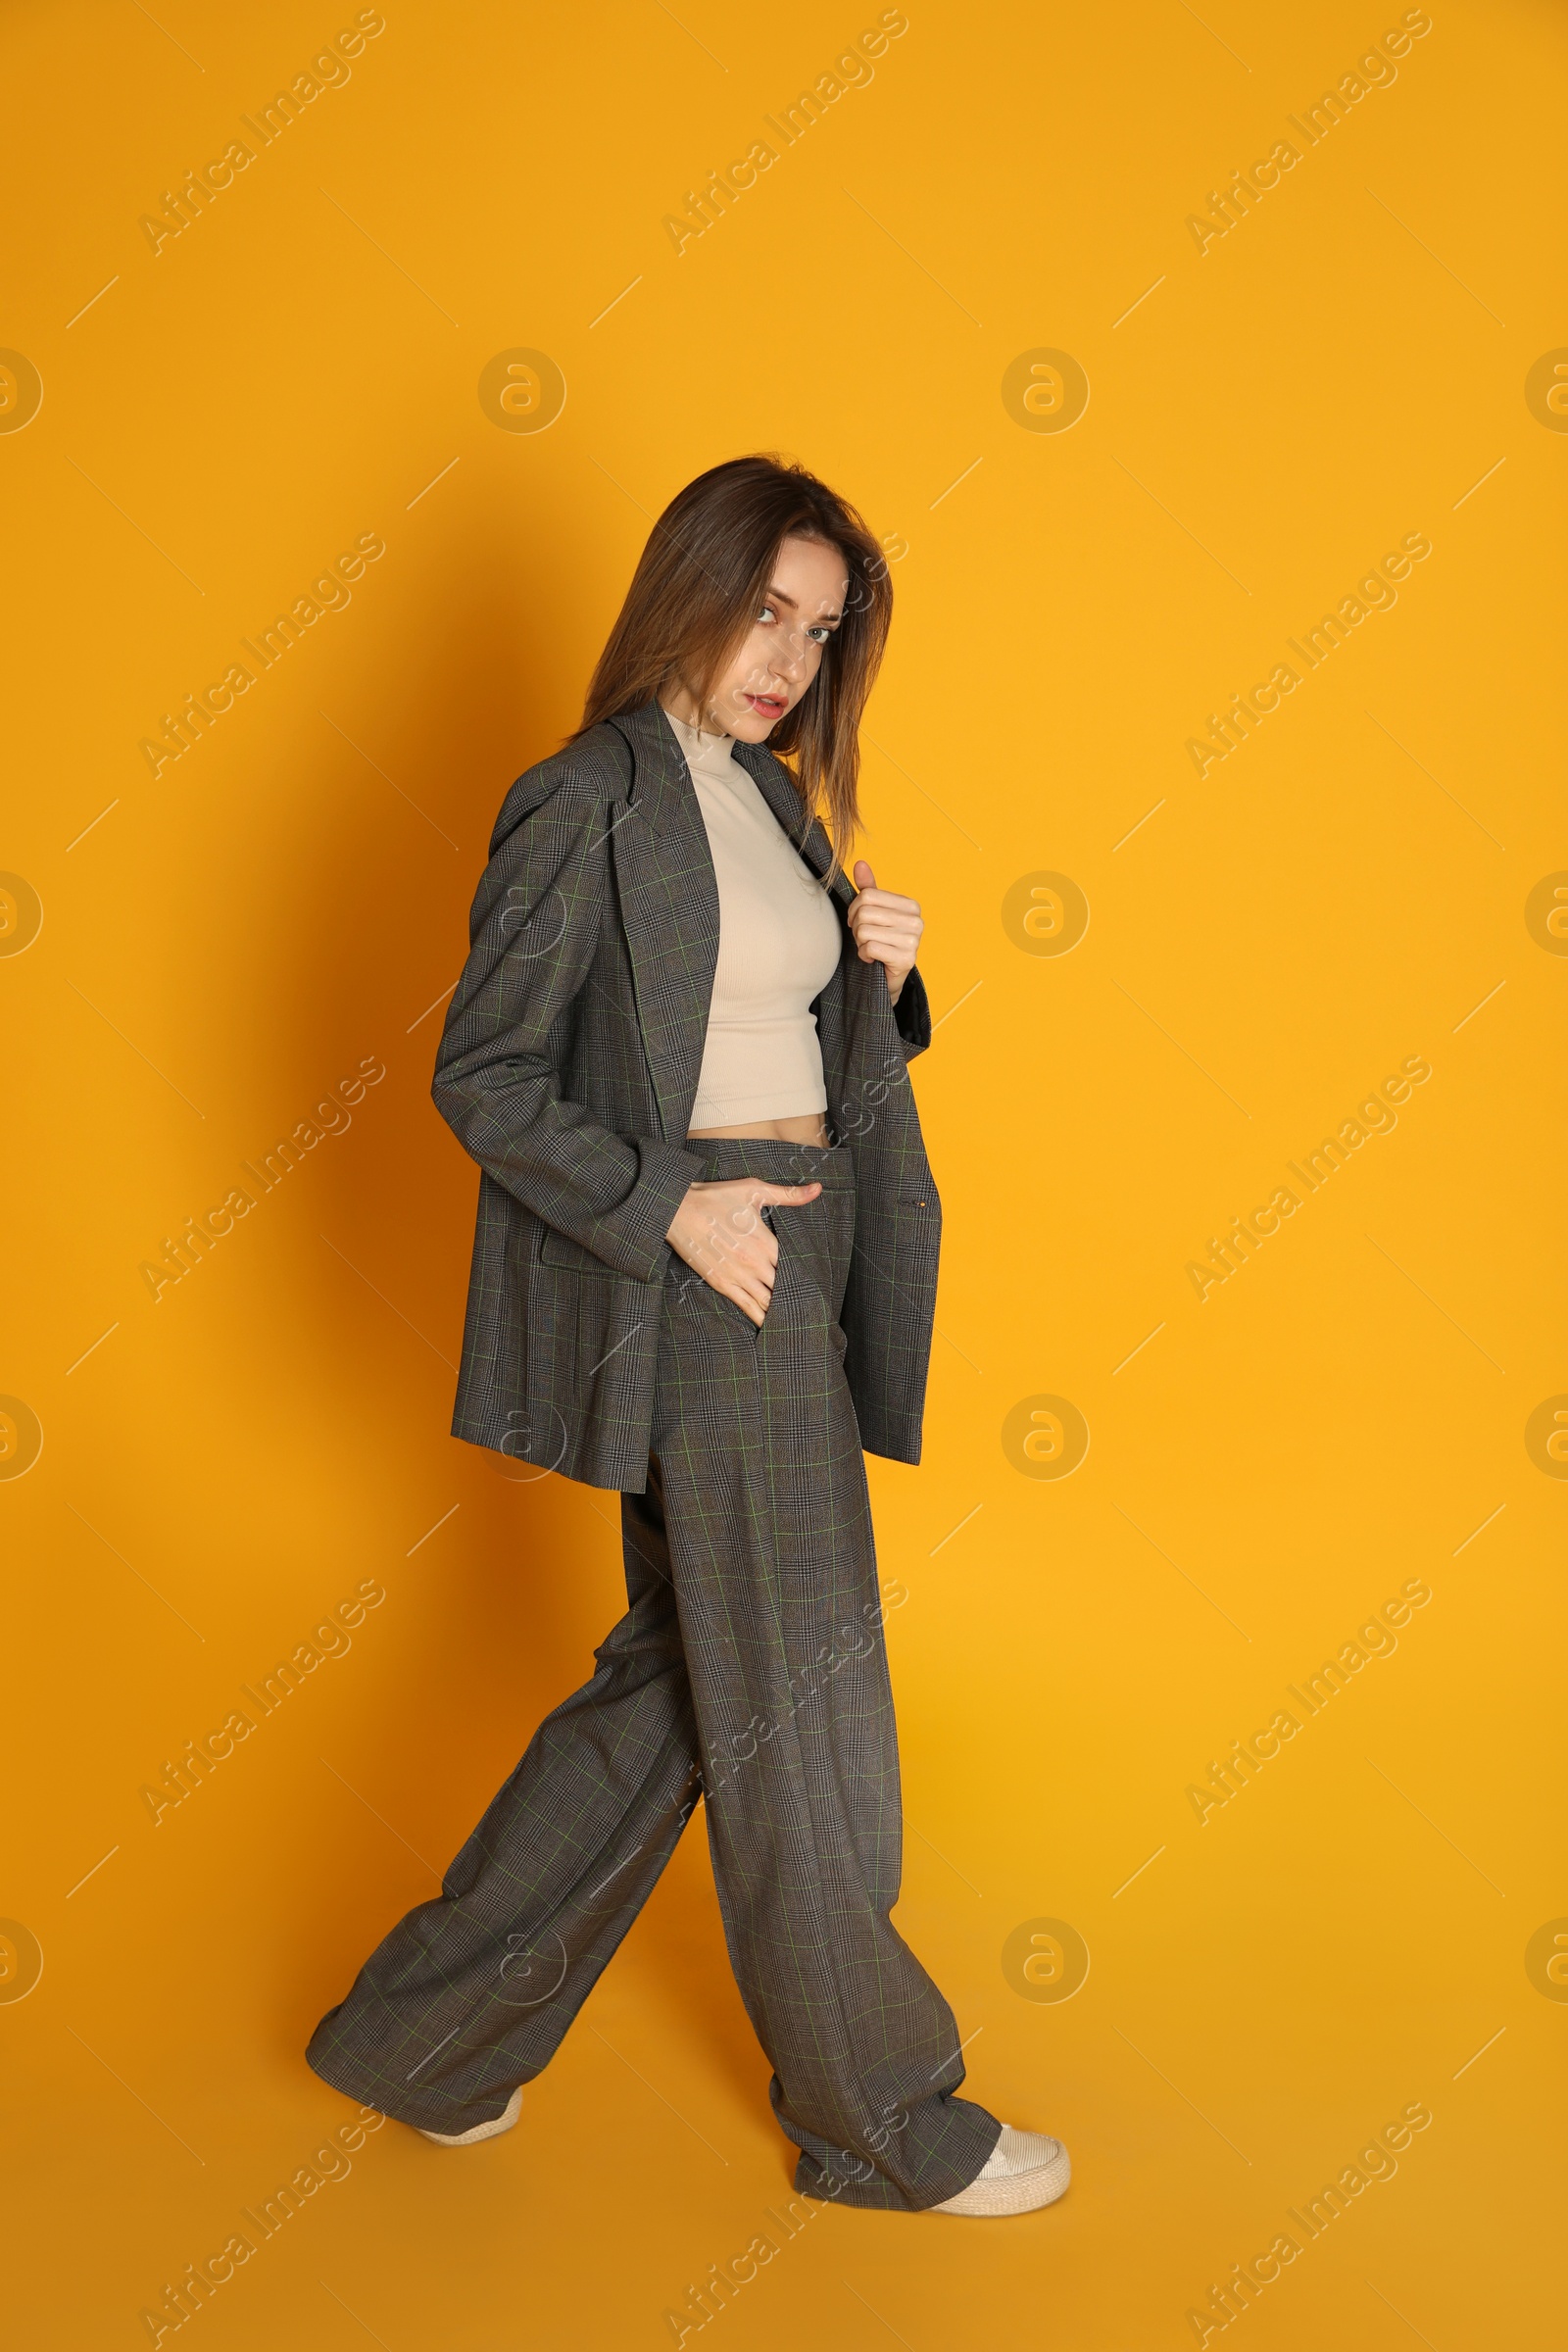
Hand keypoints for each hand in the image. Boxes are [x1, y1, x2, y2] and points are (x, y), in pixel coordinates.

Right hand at [665, 1178, 821, 1325]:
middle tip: (810, 1305)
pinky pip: (747, 1307)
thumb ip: (789, 1194)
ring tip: (794, 1319)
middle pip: (784, 1288)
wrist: (678, 1210)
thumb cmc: (716, 1198)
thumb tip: (818, 1189)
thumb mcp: (754, 1190)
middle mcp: (755, 1263)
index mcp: (766, 1242)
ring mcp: (738, 1276)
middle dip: (796, 1296)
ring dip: (781, 1310)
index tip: (815, 1282)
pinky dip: (760, 1317)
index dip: (805, 1275)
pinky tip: (769, 1326)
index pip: (795, 1266)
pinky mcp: (722, 1284)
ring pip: (768, 1302)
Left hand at [846, 861, 922, 1005]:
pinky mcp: (906, 959)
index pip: (867, 895)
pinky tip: (873, 959)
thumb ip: (869, 888)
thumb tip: (860, 863)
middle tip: (864, 938)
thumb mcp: (874, 912)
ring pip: (865, 931)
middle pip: (864, 912)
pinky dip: (864, 955)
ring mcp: (914, 941)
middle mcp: (916, 921)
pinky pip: (870, 948)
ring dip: (860, 942)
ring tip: (870, 948)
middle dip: (856, 928)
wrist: (888, 976)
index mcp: (911, 906)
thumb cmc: (881, 940)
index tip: (858, 921)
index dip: (854, 909)